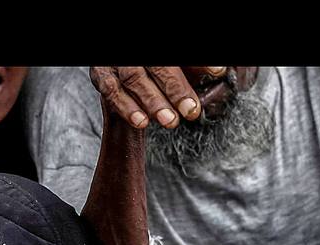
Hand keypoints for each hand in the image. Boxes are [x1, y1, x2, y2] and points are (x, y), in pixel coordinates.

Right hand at [89, 66, 228, 128]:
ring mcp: (116, 62)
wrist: (120, 65)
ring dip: (152, 101)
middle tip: (191, 111)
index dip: (199, 64)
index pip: (175, 57)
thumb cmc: (153, 66)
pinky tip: (142, 121)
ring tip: (170, 121)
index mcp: (154, 47)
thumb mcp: (175, 65)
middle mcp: (134, 52)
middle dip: (175, 88)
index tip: (218, 72)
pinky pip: (112, 92)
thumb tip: (219, 71)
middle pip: (157, 65)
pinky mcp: (101, 75)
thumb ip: (193, 67)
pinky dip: (127, 108)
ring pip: (134, 78)